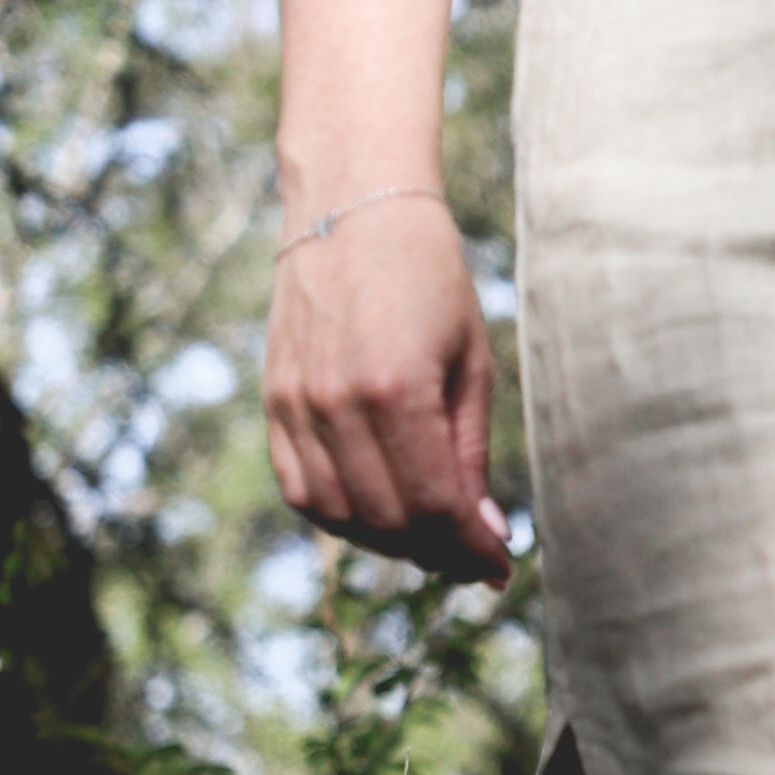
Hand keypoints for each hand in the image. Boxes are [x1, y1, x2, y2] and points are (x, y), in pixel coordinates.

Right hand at [263, 191, 512, 587]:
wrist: (352, 207)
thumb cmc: (429, 278)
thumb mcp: (471, 360)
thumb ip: (471, 453)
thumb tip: (484, 535)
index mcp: (398, 387)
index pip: (435, 505)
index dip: (471, 549)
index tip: (499, 567)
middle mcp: (338, 402)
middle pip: (388, 521)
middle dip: (437, 552)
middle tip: (471, 556)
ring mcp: (297, 404)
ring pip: (340, 517)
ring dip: (389, 542)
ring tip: (430, 536)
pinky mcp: (274, 402)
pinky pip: (300, 490)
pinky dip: (341, 517)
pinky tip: (379, 512)